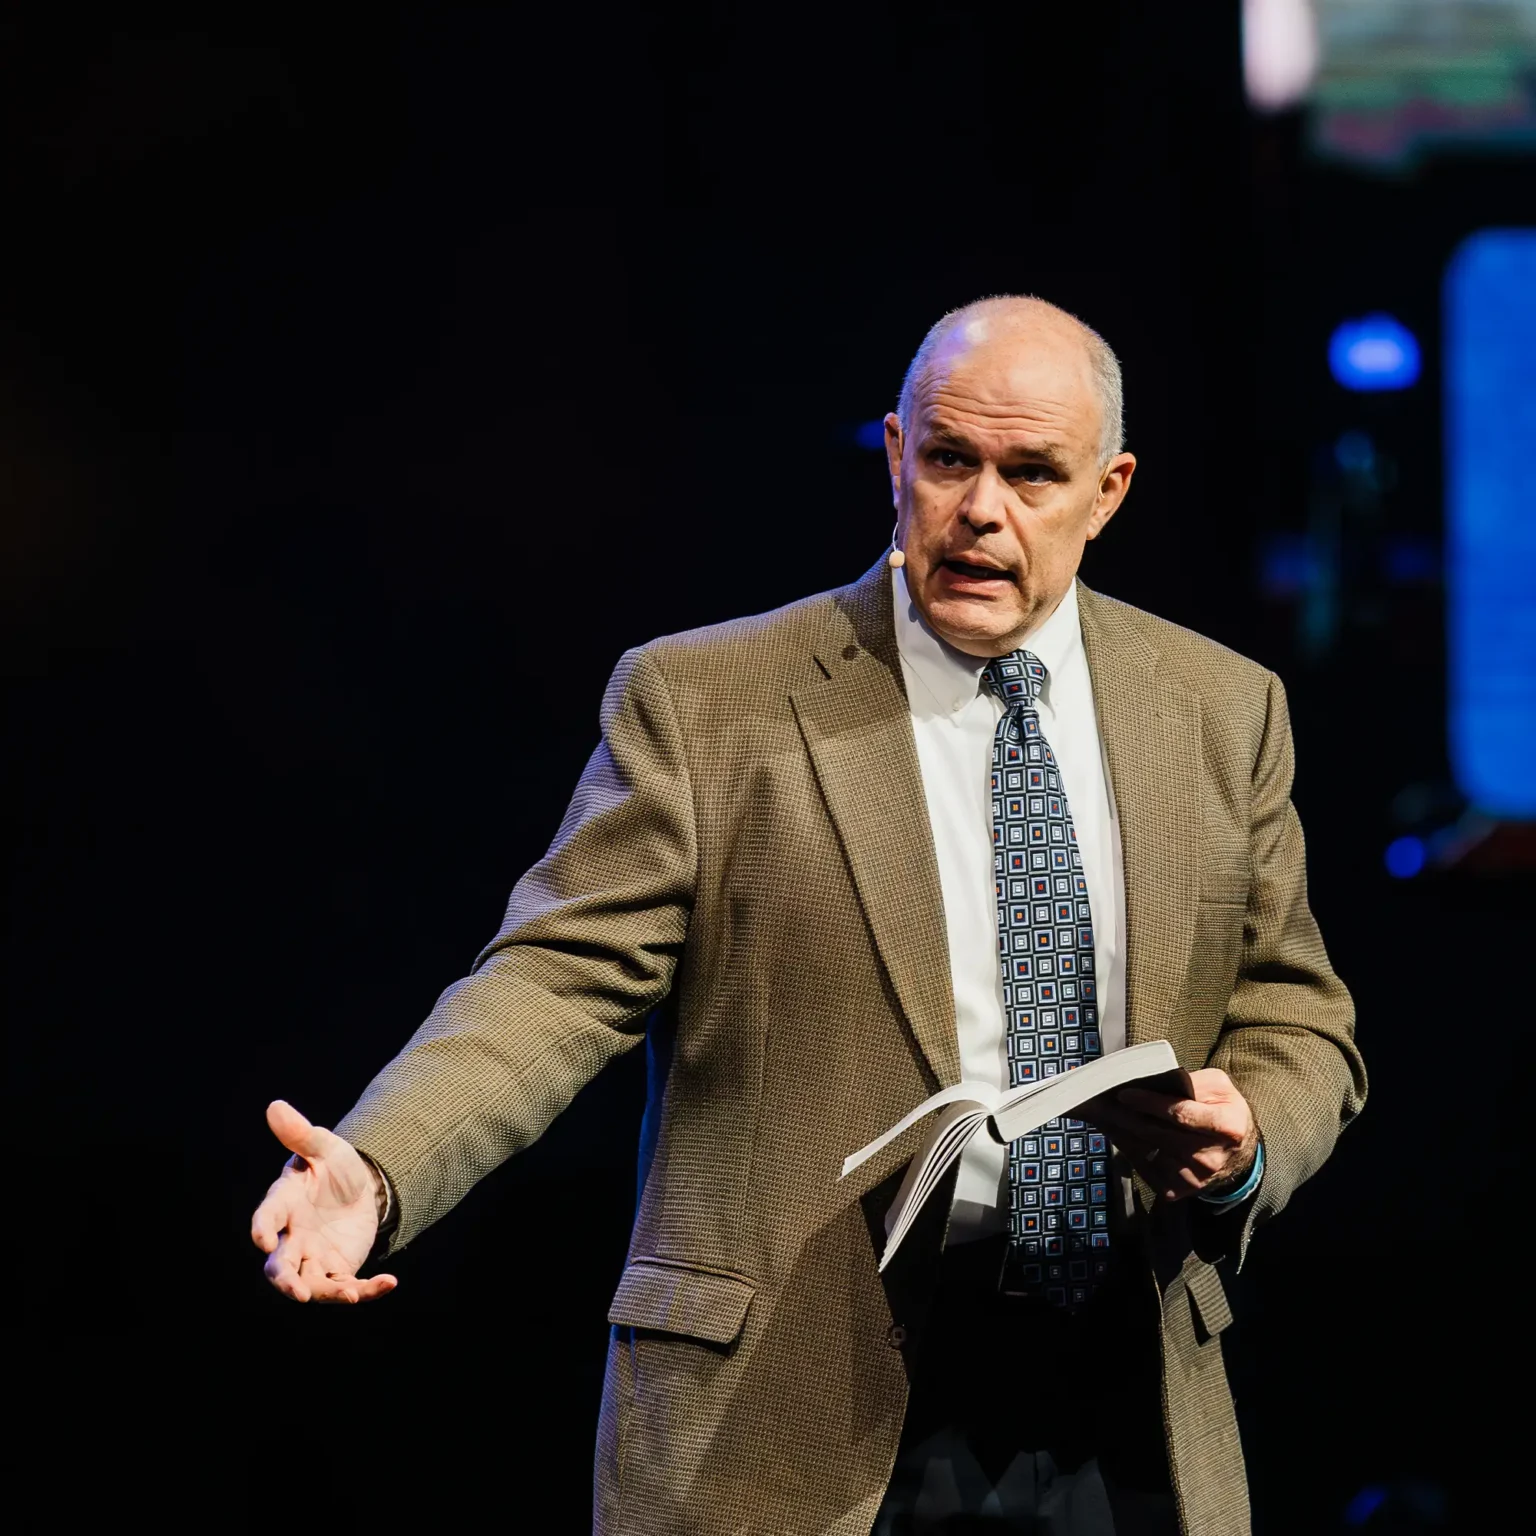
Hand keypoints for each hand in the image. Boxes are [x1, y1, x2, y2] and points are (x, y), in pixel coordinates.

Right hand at [250, 1100, 397, 1302]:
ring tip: (351, 1295)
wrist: (360, 1187)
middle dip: (286, 1280)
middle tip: (298, 1292)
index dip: (262, 1228)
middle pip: (280, 1266)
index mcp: (284, 1204)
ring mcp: (314, 1256)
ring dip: (327, 1292)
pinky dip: (368, 1289)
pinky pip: (349, 1284)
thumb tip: (275, 1106)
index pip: (266, 1217)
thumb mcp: (325, 1146)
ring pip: (312, 1283)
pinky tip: (390, 1282)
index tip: (262, 1239)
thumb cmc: (333, 1165)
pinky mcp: (338, 1268)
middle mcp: (293, 1236)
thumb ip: (302, 1134)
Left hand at [1084, 1068, 1257, 1203]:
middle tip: (1100, 1101)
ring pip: (1146, 1150)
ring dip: (1120, 1131)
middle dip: (1126, 1115)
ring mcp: (1193, 1177)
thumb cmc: (1225, 1113)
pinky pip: (1144, 1167)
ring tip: (1101, 1114)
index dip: (1150, 1103)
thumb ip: (1191, 1082)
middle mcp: (1210, 1156)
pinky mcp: (1179, 1189)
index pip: (1180, 1114)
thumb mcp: (1219, 1088)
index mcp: (1226, 1127)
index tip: (1124, 1094)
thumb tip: (1155, 1082)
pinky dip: (1127, 1149)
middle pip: (1158, 1134)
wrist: (1239, 1154)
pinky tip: (1115, 1132)